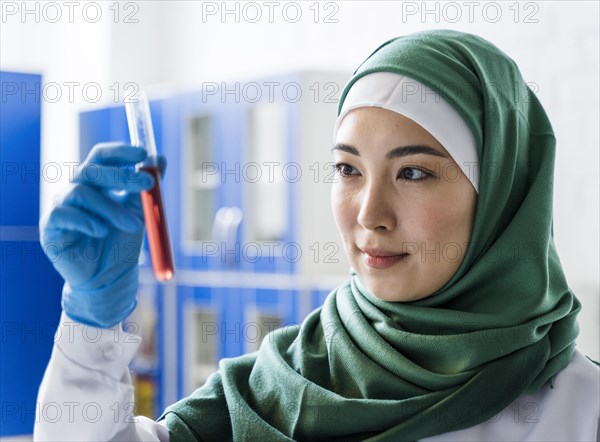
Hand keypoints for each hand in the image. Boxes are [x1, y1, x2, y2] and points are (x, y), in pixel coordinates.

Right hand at [40, 143, 166, 327]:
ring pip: (82, 193)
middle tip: (148, 184)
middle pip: (91, 169)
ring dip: (113, 208)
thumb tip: (159, 158)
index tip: (143, 154)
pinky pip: (64, 214)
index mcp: (95, 183)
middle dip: (122, 175)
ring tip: (134, 226)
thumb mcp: (139, 212)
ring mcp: (60, 207)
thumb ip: (146, 187)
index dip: (120, 152)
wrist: (108, 279)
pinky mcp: (50, 228)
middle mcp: (74, 190)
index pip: (101, 157)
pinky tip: (102, 232)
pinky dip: (87, 221)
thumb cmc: (121, 243)